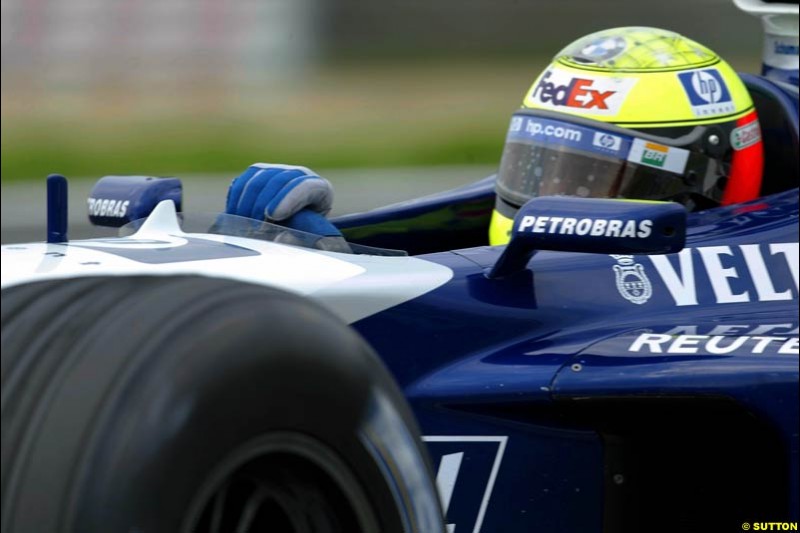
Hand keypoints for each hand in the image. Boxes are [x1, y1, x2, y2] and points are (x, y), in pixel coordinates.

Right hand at [225, 163, 343, 239]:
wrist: (296, 220)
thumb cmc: (306, 232)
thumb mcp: (309, 236)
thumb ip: (299, 237)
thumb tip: (281, 236)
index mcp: (320, 189)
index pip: (304, 187)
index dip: (287, 199)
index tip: (272, 216)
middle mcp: (299, 174)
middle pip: (277, 181)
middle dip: (262, 205)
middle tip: (255, 228)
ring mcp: (277, 170)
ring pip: (257, 180)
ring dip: (247, 204)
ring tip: (245, 226)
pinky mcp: (257, 172)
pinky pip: (242, 182)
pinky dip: (236, 200)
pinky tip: (235, 217)